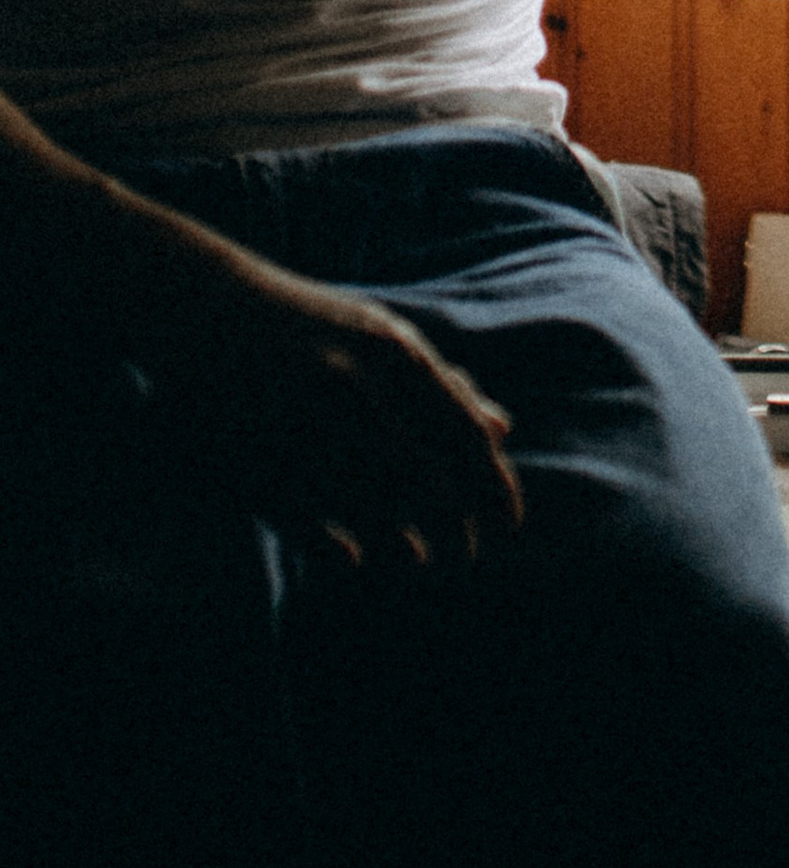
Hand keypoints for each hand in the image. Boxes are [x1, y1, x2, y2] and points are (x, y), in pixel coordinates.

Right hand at [169, 259, 524, 576]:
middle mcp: (349, 385)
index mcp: (390, 351)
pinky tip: (358, 561)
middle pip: (421, 476)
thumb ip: (442, 382)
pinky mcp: (245, 455)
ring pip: (365, 505)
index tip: (509, 524)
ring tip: (422, 562)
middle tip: (469, 559)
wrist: (200, 304)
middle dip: (455, 526)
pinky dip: (335, 546)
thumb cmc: (307, 323)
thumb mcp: (380, 337)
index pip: (460, 431)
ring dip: (401, 544)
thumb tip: (504, 428)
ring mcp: (295, 423)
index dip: (492, 485)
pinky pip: (303, 518)